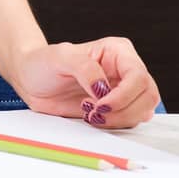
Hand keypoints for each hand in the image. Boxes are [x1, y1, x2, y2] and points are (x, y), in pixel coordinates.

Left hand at [12, 37, 159, 128]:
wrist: (31, 80)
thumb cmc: (43, 62)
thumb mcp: (60, 57)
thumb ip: (84, 68)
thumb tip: (103, 89)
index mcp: (118, 52)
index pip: (138, 76)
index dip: (124, 95)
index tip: (101, 105)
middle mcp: (125, 70)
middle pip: (147, 96)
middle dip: (123, 110)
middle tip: (94, 112)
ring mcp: (123, 91)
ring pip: (142, 111)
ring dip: (118, 119)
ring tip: (91, 113)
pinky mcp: (117, 108)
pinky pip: (130, 121)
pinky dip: (115, 125)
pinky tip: (93, 117)